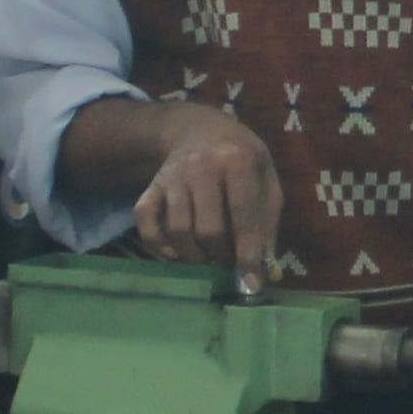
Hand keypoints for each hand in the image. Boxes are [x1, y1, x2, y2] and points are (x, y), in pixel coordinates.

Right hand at [125, 104, 283, 288]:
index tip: (251, 284)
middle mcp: (201, 167)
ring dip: (194, 256)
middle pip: (207, 229)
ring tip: (208, 258)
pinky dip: (156, 244)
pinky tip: (174, 252)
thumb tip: (268, 274)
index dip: (248, 254)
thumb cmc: (242, 160)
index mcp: (237, 161)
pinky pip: (144, 221)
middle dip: (220, 256)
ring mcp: (172, 176)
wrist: (200, 129)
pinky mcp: (151, 186)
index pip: (243, 216)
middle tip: (228, 262)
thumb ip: (268, 226)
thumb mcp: (266, 182)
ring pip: (177, 230)